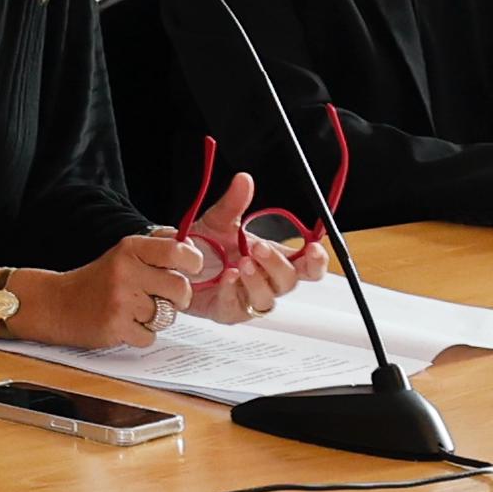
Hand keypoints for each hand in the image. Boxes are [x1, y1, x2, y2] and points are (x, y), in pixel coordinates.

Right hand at [20, 230, 215, 347]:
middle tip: (165, 298)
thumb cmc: (98, 280)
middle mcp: (125, 271)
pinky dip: (141, 335)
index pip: (177, 251)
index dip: (192, 262)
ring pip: (167, 316)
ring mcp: (120, 301)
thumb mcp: (124, 253)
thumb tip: (193, 247)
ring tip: (136, 311)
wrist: (57, 304)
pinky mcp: (116, 327)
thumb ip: (158, 245)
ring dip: (157, 318)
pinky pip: (150, 337)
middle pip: (180, 289)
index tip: (191, 269)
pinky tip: (124, 325)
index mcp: (130, 249)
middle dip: (179, 298)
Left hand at [175, 173, 310, 321]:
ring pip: (267, 299)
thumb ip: (234, 202)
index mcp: (273, 259)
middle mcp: (266, 281)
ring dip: (258, 280)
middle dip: (277, 264)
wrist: (176, 263)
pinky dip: (234, 292)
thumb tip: (244, 180)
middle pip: (289, 281)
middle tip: (259, 247)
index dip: (316, 261)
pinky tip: (227, 278)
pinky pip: (238, 308)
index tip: (313, 248)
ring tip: (243, 263)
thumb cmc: (206, 245)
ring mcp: (249, 299)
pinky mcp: (228, 312)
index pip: (307, 266)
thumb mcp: (219, 219)